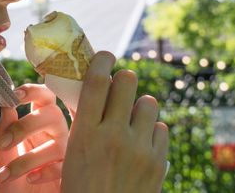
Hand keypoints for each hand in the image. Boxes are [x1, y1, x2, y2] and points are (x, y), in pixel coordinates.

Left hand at [0, 84, 68, 192]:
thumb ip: (4, 131)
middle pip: (53, 114)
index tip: (16, 95)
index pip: (45, 97)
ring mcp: (64, 154)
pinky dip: (45, 172)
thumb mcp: (2, 158)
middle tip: (5, 143)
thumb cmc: (9, 187)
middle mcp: (54, 134)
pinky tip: (30, 180)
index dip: (34, 90)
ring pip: (59, 142)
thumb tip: (6, 104)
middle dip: (27, 125)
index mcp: (37, 124)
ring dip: (28, 158)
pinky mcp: (70, 174)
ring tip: (6, 174)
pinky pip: (65, 166)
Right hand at [61, 51, 168, 192]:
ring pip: (148, 102)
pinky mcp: (159, 162)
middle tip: (119, 87)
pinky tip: (141, 141)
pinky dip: (151, 130)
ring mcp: (140, 149)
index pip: (97, 81)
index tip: (104, 55)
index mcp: (87, 133)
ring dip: (138, 105)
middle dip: (123, 80)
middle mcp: (115, 136)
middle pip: (128, 82)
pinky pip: (161, 128)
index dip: (102, 60)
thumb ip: (85, 120)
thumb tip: (95, 89)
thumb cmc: (81, 187)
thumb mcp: (73, 152)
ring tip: (130, 119)